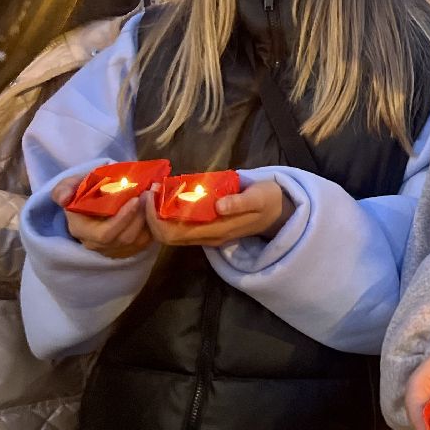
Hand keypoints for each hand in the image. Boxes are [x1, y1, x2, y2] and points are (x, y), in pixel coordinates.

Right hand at [54, 174, 153, 259]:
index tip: (135, 199)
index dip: (122, 219)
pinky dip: (153, 226)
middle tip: (148, 195)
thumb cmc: (82, 193)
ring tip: (152, 199)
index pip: (104, 234)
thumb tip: (64, 198)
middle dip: (139, 217)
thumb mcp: (70, 187)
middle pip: (125, 237)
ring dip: (148, 220)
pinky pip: (146, 241)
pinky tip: (154, 209)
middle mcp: (97, 244)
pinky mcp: (129, 248)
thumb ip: (64, 189)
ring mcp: (114, 248)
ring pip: (138, 240)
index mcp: (81, 231)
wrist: (93, 202)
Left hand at [145, 178, 291, 248]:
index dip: (155, 217)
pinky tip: (166, 199)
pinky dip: (167, 217)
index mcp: (218, 230)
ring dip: (157, 217)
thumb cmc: (268, 199)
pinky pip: (179, 229)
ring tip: (155, 193)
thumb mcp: (259, 196)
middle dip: (151, 217)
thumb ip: (239, 202)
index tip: (152, 193)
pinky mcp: (208, 231)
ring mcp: (208, 236)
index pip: (174, 232)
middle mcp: (209, 237)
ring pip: (171, 235)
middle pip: (167, 238)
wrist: (280, 212)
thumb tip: (219, 206)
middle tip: (149, 191)